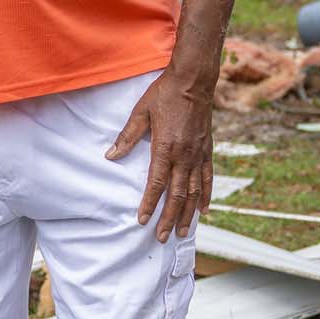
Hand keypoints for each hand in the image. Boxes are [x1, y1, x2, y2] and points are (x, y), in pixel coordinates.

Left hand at [105, 72, 213, 241]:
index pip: (156, 183)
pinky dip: (206, 196)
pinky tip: (203, 210)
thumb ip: (127, 137)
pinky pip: (208, 178)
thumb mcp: (141, 113)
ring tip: (182, 231)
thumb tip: (111, 155)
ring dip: (187, 214)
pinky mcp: (207, 150)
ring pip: (194, 192)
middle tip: (162, 237)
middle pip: (177, 194)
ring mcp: (198, 154)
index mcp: (165, 148)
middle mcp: (184, 155)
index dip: (149, 204)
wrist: (193, 81)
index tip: (143, 220)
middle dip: (169, 218)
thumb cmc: (164, 94)